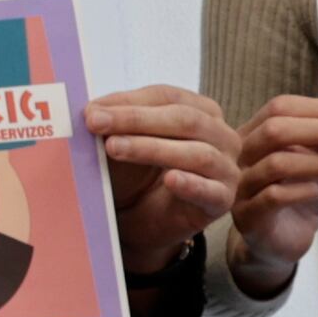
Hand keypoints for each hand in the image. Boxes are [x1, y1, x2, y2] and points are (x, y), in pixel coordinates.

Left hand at [86, 85, 238, 273]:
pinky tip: (170, 180)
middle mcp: (221, 135)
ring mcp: (226, 168)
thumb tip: (92, 110)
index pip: (167, 97)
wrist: (142, 219)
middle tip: (96, 124)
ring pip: (196, 153)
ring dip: (152, 148)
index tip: (91, 110)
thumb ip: (113, 123)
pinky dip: (190, 184)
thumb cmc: (136, 173)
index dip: (129, 102)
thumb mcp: (122, 141)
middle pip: (184, 119)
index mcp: (201, 111)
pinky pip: (210, 191)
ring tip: (115, 148)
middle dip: (136, 120)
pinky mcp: (222, 200)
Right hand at [226, 95, 317, 293]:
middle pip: (274, 130)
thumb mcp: (315, 162)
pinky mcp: (247, 216)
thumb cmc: (299, 197)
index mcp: (254, 134)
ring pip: (275, 163)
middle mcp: (241, 157)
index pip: (279, 108)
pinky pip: (274, 196)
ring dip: (316, 162)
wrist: (281, 241)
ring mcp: (241, 187)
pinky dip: (303, 191)